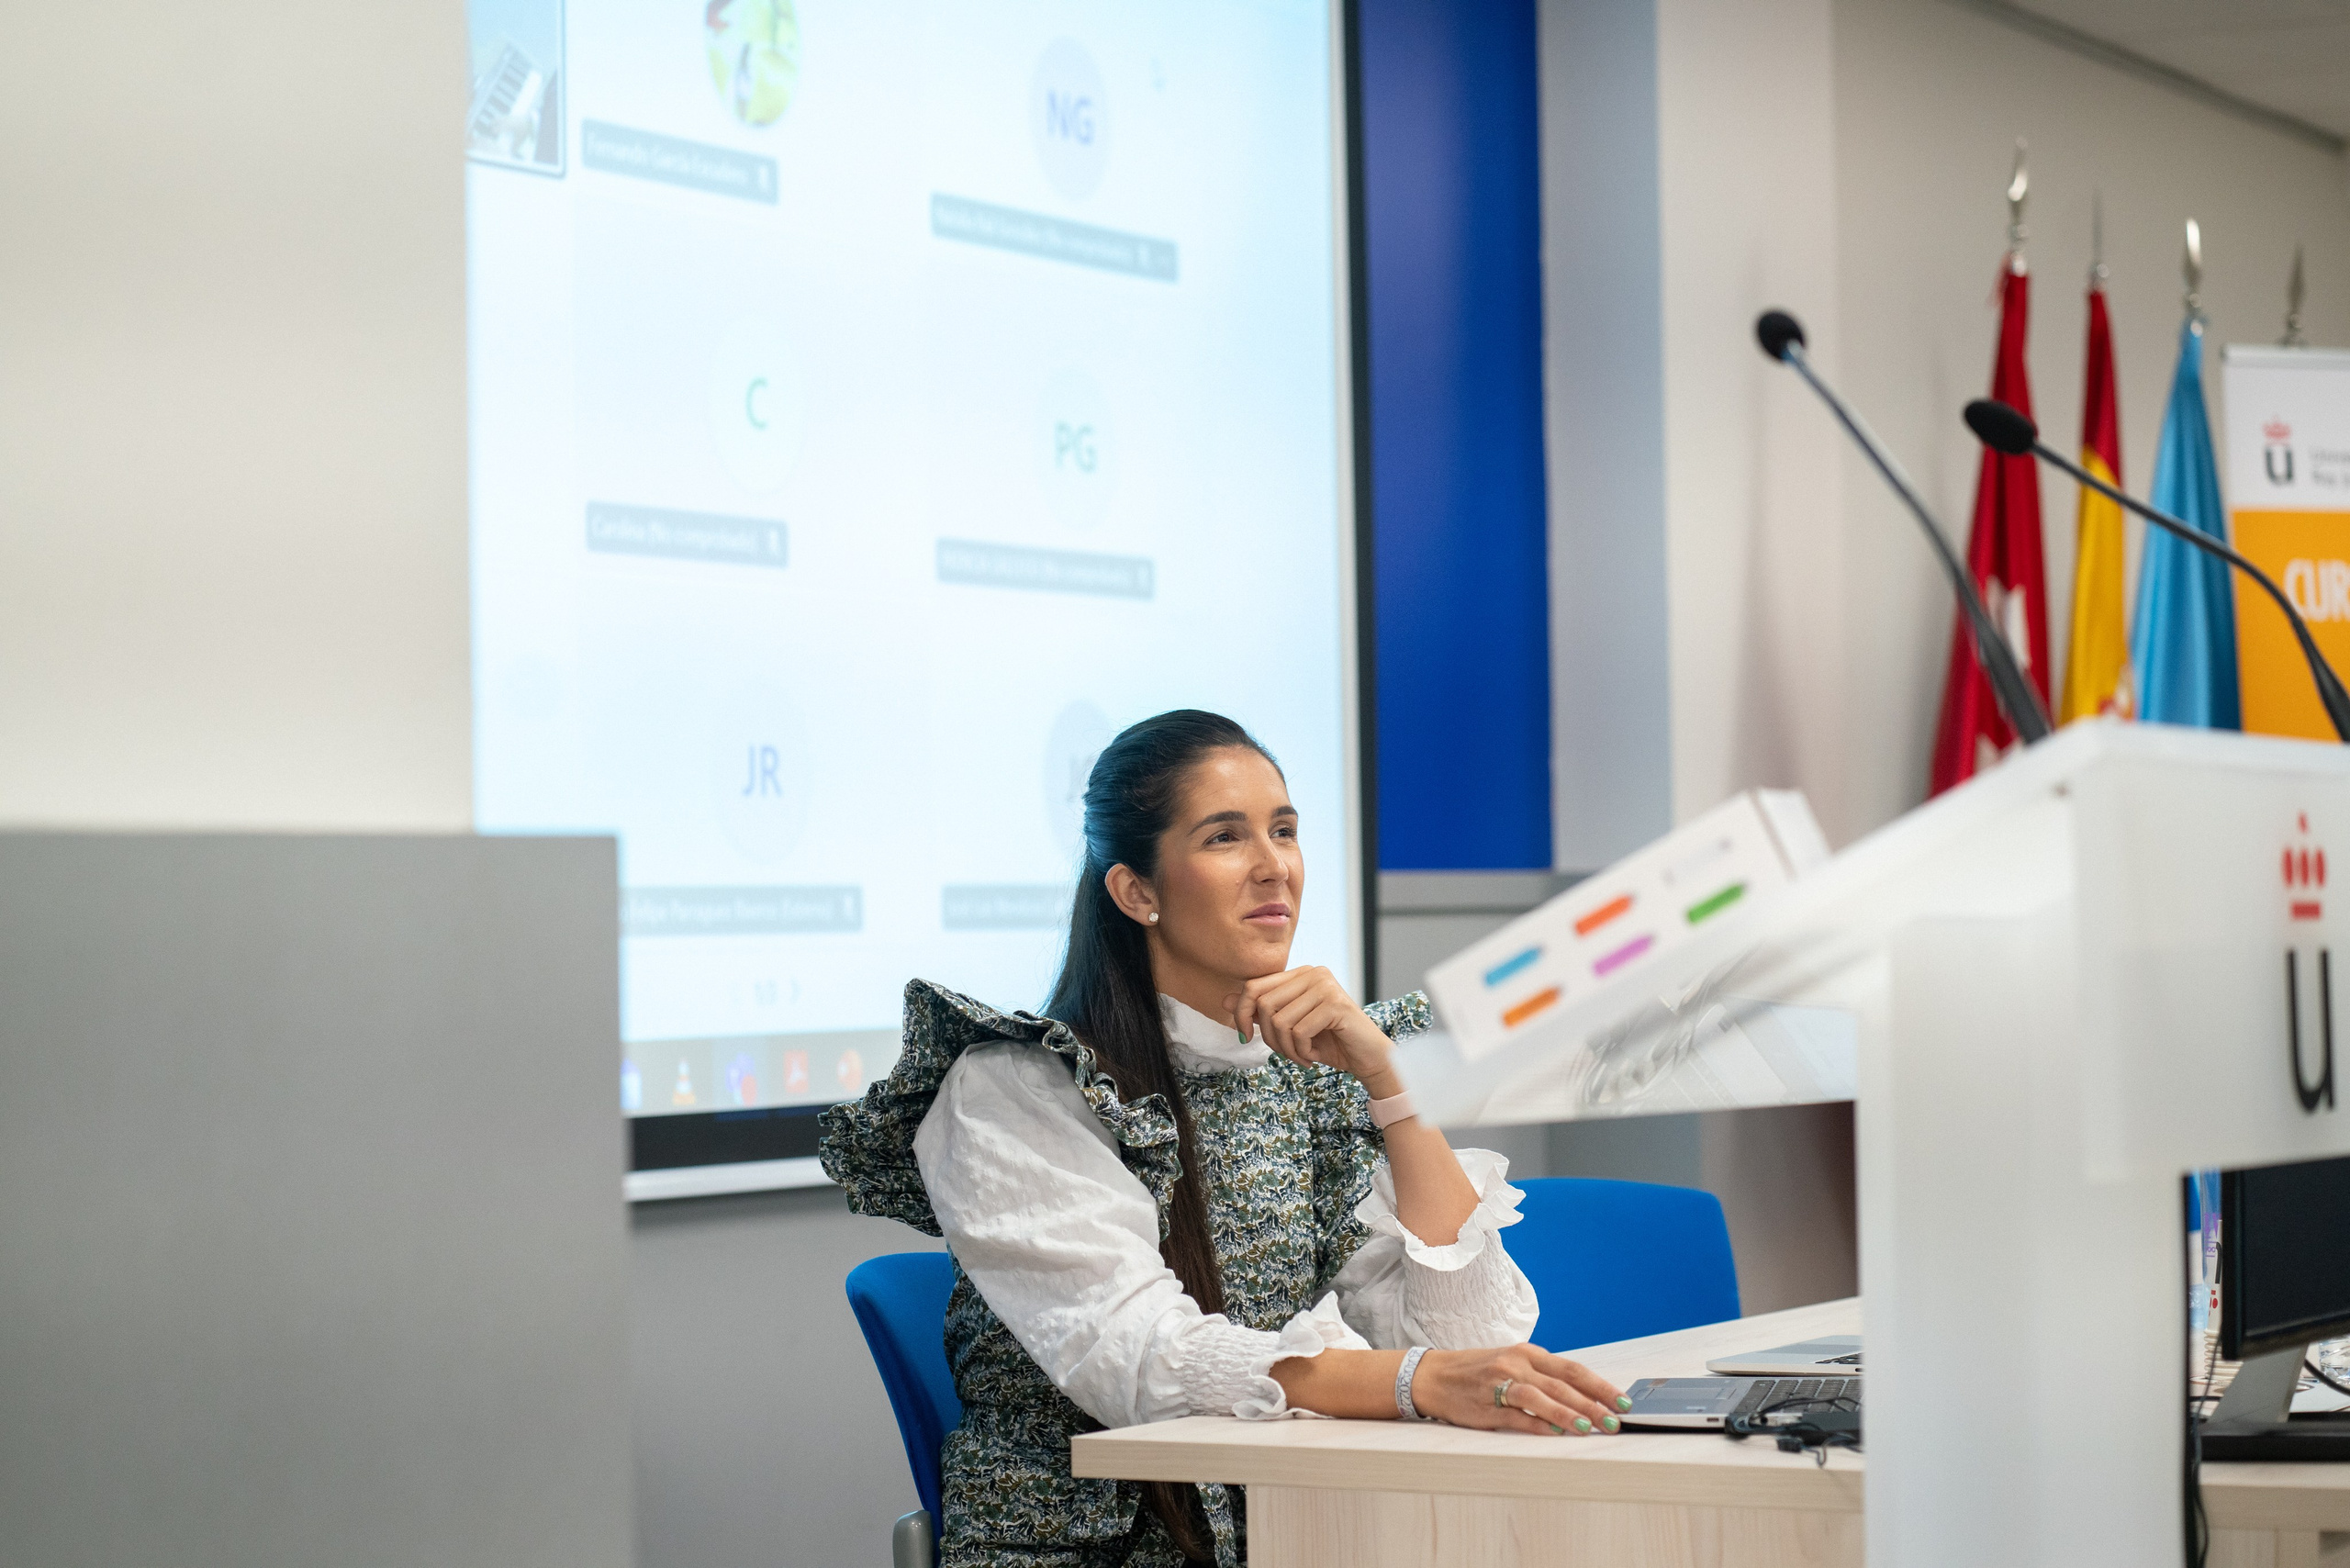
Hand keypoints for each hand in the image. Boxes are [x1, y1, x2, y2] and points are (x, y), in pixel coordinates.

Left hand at [1225, 967, 1392, 1084]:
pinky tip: (1314, 1056)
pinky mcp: (1336, 1004)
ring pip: (1280, 1021)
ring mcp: (1326, 986)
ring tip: (1302, 1056)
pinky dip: (1301, 1052)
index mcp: (1300, 973)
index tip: (1243, 1037)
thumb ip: (1259, 1011)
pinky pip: (1299, 1032)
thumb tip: (1224, 1001)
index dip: (1240, 1013)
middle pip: (1264, 1004)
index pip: (1254, 985)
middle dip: (1268, 1037)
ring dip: (1286, 1049)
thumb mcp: (1288, 1026)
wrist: (1367, 1058)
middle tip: (1285, 1053)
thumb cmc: (1329, 1041)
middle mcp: (1313, 972)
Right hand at [1411, 1345, 1628, 1436]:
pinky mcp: (1485, 1407)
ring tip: (1591, 1428)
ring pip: (1541, 1397)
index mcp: (1526, 1354)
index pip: (1572, 1369)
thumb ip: (1543, 1378)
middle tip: (1617, 1420)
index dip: (1600, 1386)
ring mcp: (1500, 1385)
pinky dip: (1538, 1424)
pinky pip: (1516, 1417)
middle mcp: (1516, 1365)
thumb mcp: (1512, 1364)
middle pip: (1562, 1383)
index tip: (1623, 1401)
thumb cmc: (1478, 1371)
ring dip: (1569, 1413)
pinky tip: (1556, 1433)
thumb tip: (1584, 1398)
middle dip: (1594, 1403)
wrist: (1433, 1376)